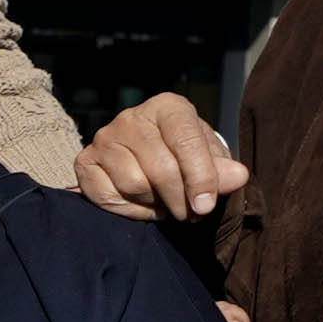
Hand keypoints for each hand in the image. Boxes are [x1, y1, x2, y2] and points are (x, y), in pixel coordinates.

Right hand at [70, 91, 249, 222]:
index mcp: (167, 107)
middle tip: (191, 214)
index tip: (206, 206)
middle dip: (180, 199)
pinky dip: (130, 210)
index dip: (199, 177)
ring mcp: (104, 139)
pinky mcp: (85, 162)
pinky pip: (108, 196)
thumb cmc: (185, 155)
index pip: (185, 141)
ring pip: (134, 184)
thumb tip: (237, 177)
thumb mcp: (209, 158)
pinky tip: (144, 206)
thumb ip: (222, 169)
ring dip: (156, 205)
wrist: (152, 154)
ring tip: (168, 206)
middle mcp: (131, 118)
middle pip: (160, 168)